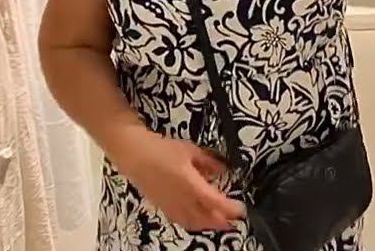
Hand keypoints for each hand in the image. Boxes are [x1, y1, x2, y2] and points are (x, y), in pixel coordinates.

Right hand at [111, 129, 244, 231]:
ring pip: (193, 222)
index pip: (215, 202)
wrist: (134, 154)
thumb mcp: (190, 150)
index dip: (229, 209)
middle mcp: (181, 199)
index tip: (240, 210)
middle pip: (205, 218)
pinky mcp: (162, 207)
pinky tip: (198, 220)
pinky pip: (181, 220)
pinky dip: (193, 223)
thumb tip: (223, 169)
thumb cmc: (161, 149)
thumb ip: (209, 162)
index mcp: (190, 184)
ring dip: (208, 225)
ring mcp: (171, 205)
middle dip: (222, 222)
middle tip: (234, 221)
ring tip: (220, 223)